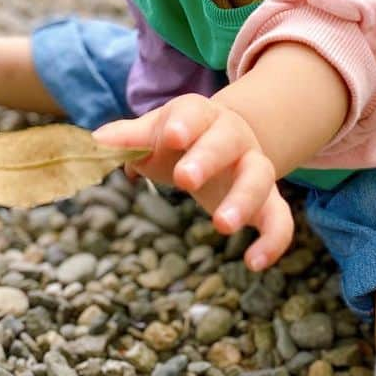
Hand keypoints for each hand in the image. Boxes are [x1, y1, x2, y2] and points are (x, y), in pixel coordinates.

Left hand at [95, 94, 293, 271]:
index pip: (193, 112)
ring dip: (243, 199)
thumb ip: (129, 138)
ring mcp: (254, 166)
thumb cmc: (181, 137)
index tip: (172, 137)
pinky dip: (274, 239)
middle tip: (185, 179)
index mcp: (201, 115)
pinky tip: (254, 263)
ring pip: (260, 176)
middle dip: (207, 158)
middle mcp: (233, 137)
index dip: (185, 124)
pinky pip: (280, 217)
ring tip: (221, 226)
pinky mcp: (268, 199)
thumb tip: (96, 142)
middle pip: (227, 141)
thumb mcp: (155, 133)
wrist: (227, 139)